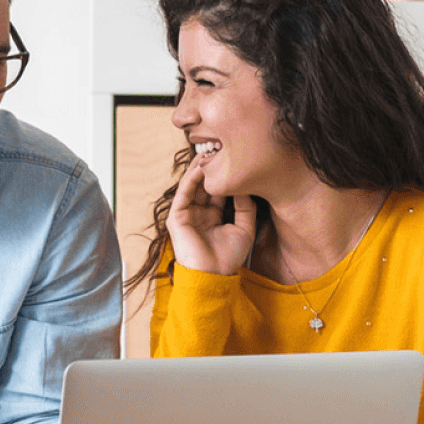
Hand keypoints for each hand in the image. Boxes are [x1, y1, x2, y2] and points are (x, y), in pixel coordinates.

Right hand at [166, 156, 255, 274]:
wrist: (213, 275)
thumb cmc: (228, 257)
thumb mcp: (244, 228)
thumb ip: (245, 207)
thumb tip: (245, 184)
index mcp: (213, 216)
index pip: (217, 190)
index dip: (224, 175)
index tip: (234, 158)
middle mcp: (199, 213)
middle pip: (203, 184)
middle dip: (211, 167)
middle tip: (220, 147)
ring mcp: (186, 214)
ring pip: (192, 185)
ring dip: (199, 168)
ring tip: (210, 151)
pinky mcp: (177, 217)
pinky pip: (183, 193)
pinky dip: (191, 179)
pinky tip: (200, 167)